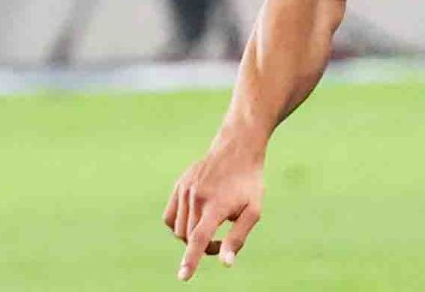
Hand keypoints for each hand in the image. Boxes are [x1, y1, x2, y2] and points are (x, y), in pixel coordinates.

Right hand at [163, 132, 265, 280]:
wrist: (238, 148)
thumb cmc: (249, 182)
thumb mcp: (253, 209)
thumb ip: (238, 237)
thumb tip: (226, 263)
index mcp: (216, 204)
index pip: (200, 238)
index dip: (191, 259)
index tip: (183, 277)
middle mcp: (197, 197)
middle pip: (190, 238)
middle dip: (204, 247)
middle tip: (222, 242)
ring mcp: (185, 190)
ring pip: (179, 230)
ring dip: (192, 237)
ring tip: (212, 227)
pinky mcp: (179, 186)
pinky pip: (170, 217)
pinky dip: (179, 226)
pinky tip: (195, 220)